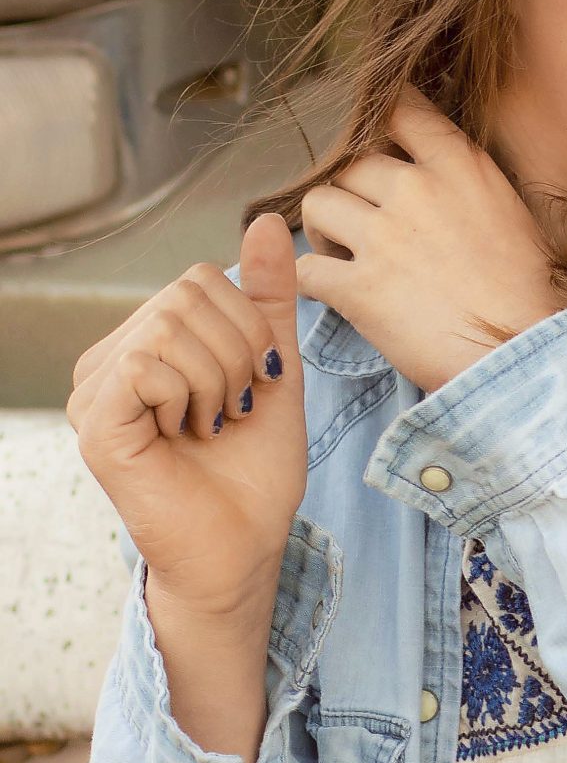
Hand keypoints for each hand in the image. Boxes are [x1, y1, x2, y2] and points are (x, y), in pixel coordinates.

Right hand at [69, 214, 307, 618]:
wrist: (246, 542)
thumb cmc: (255, 467)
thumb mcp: (275, 366)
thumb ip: (268, 297)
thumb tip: (269, 220)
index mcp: (147, 343)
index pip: (199, 278)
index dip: (249, 327)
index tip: (255, 385)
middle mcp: (109, 360)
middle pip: (185, 296)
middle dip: (238, 354)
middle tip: (234, 409)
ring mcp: (93, 390)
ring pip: (168, 327)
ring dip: (218, 380)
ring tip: (212, 425)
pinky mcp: (94, 421)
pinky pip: (146, 364)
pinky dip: (190, 397)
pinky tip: (187, 435)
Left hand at [296, 87, 563, 391]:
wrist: (526, 353)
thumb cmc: (530, 292)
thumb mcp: (511, 212)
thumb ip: (464, 181)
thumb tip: (426, 170)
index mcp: (460, 167)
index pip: (398, 109)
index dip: (376, 119)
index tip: (374, 139)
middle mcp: (417, 190)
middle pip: (349, 163)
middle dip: (350, 192)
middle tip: (362, 222)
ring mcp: (384, 237)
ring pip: (316, 205)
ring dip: (322, 230)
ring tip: (343, 254)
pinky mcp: (358, 287)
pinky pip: (306, 267)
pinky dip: (313, 280)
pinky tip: (334, 292)